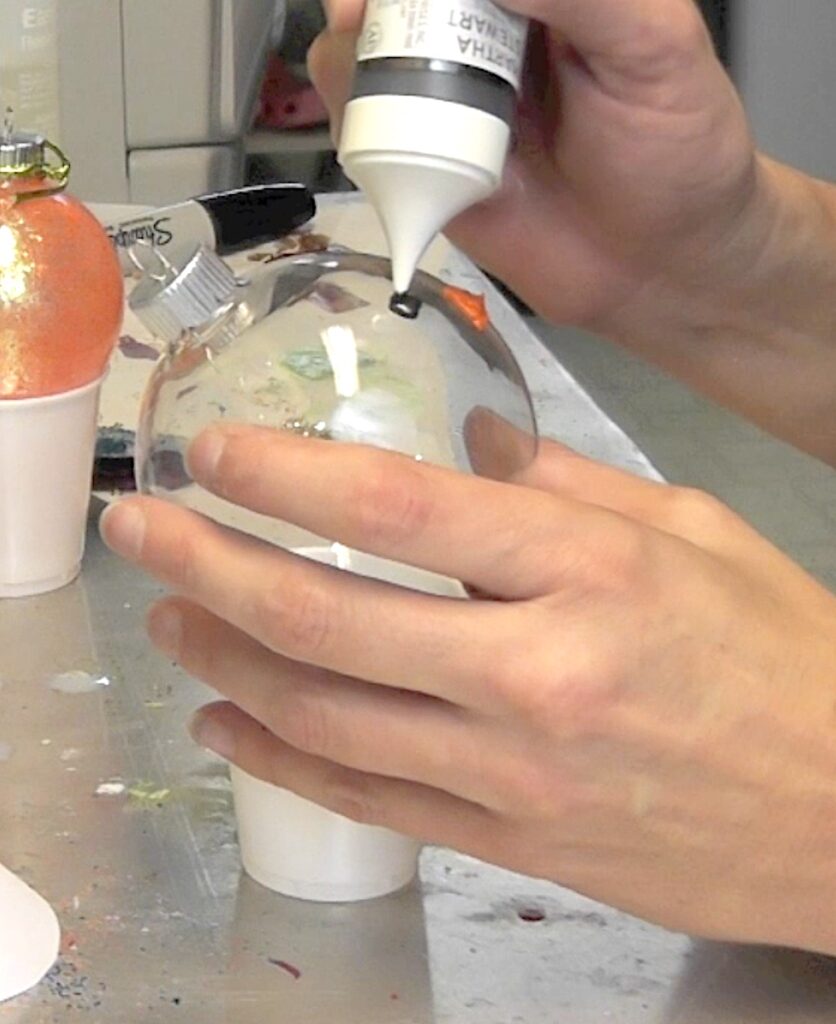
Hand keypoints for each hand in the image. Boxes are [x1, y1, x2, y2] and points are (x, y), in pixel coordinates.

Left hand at [101, 423, 835, 953]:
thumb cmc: (783, 651)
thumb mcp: (691, 529)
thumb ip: (568, 482)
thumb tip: (472, 439)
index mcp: (590, 572)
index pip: (401, 507)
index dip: (287, 474)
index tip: (215, 454)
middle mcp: (537, 671)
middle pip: (330, 615)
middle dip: (211, 564)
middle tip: (141, 532)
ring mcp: (514, 771)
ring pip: (327, 713)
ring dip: (227, 659)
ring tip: (168, 619)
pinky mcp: (510, 839)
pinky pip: (370, 798)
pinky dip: (283, 758)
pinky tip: (227, 724)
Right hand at [312, 0, 755, 330]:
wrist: (658, 268)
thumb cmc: (676, 152)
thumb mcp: (654, 45)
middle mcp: (485, 34)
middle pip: (402, 3)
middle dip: (372, 2)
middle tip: (363, 15)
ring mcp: (450, 98)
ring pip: (364, 50)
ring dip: (348, 50)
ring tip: (363, 67)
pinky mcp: (426, 164)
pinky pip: (363, 128)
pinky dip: (347, 116)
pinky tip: (367, 123)